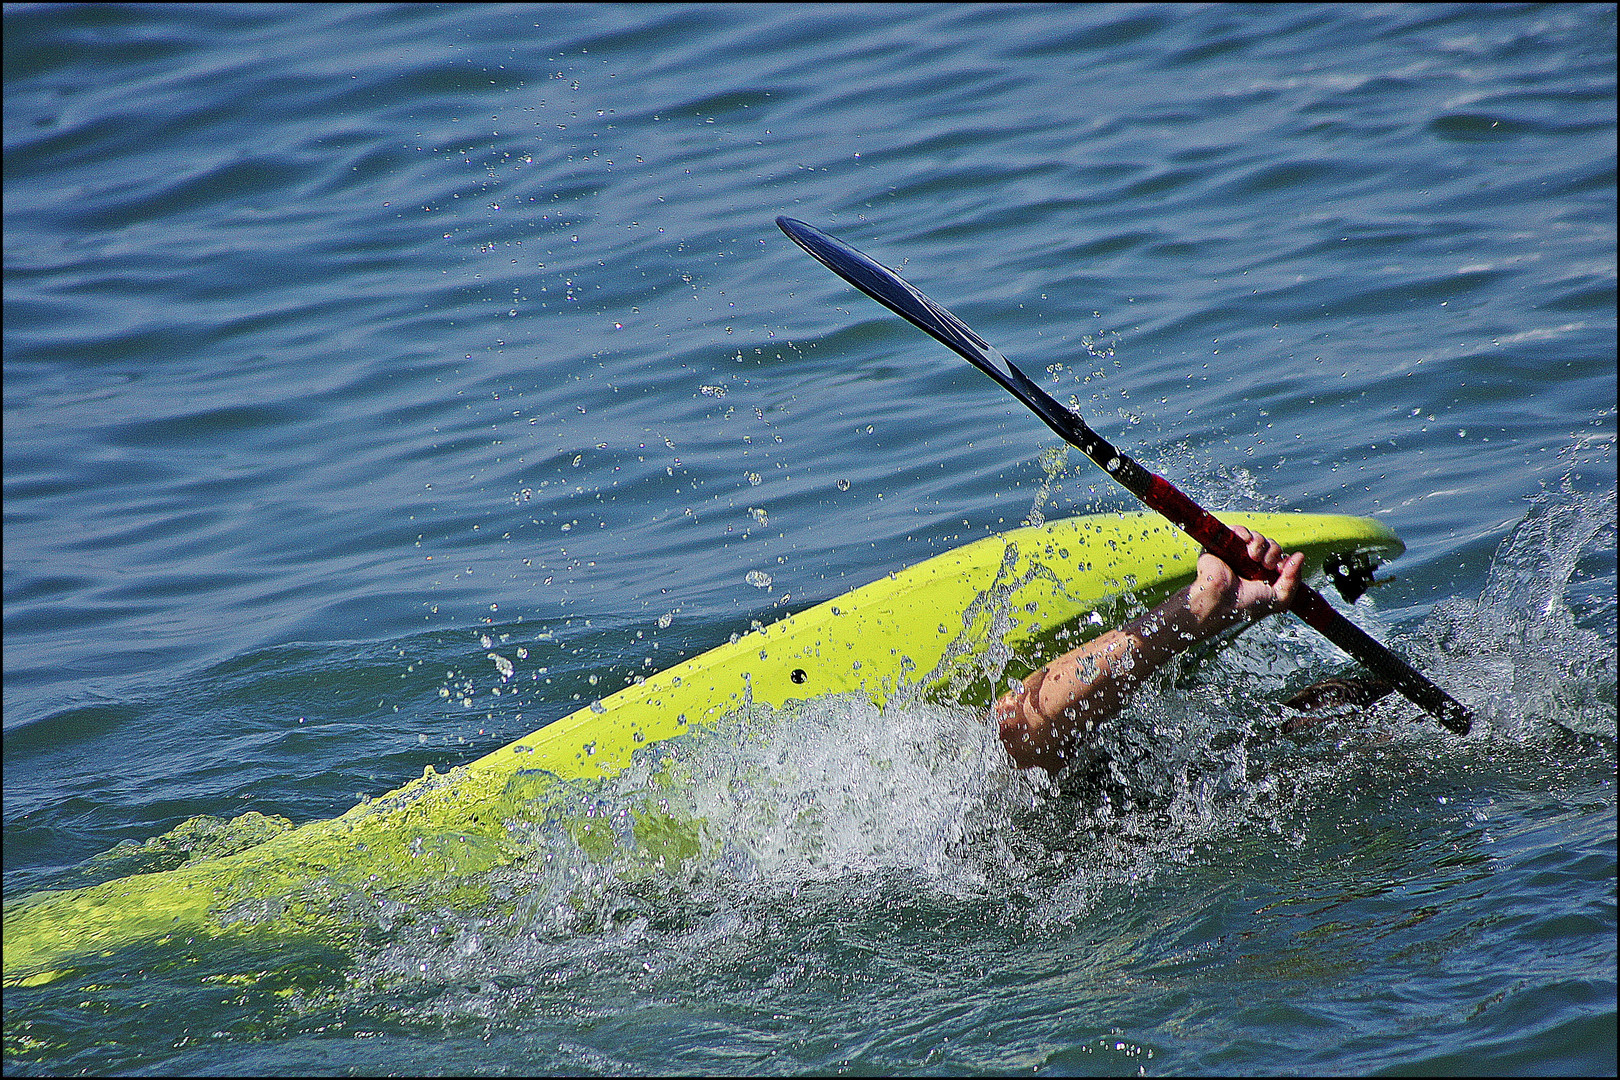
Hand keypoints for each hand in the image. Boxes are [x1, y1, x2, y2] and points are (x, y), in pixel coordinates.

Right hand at [1188, 527, 1303, 626]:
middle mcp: (1249, 564)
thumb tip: (1300, 556)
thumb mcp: (1279, 598)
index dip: (1284, 560)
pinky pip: (1237, 530)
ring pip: (1256, 537)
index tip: (1280, 568)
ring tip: (1253, 556)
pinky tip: (1245, 542)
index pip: (1279, 559)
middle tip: (1266, 564)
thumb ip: (1293, 580)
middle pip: (1271, 546)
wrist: (1220, 601)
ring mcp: (1236, 554)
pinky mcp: (1222, 545)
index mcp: (1262, 576)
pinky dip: (1243, 532)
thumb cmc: (1246, 605)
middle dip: (1273, 552)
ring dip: (1260, 544)